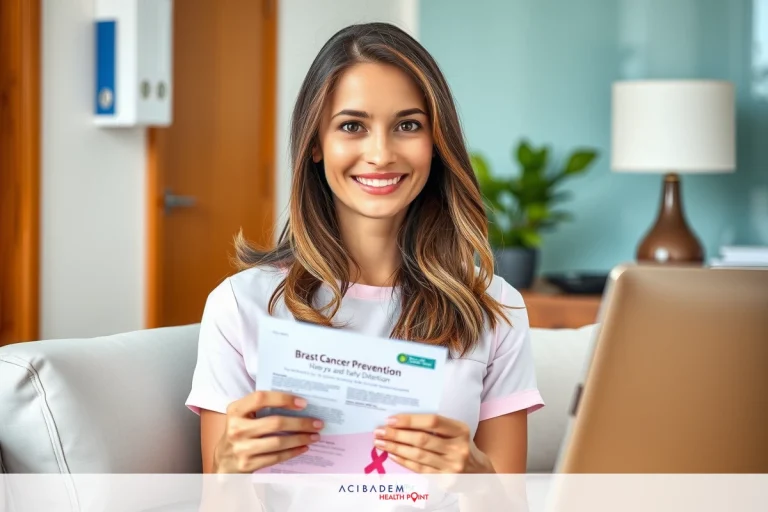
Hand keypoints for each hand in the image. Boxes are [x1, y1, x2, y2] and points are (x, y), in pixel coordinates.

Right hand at [214, 391, 322, 472]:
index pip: (261, 398)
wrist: (223, 459)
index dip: (283, 399)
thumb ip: (261, 406)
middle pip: (275, 423)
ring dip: (300, 438)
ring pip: (278, 442)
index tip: (303, 403)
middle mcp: (236, 428)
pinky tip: (303, 447)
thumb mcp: (243, 415)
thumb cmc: (240, 431)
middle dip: (300, 423)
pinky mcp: (248, 464)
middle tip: (317, 422)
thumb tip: (296, 403)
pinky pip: (276, 457)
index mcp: (235, 410)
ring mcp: (241, 448)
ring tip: (315, 436)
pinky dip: (293, 452)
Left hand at [373, 414, 493, 473]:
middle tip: (379, 431)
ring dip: (396, 448)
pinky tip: (392, 455)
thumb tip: (400, 421)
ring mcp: (452, 465)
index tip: (391, 419)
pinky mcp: (445, 480)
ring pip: (418, 455)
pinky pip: (419, 469)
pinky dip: (403, 461)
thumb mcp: (455, 431)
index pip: (432, 421)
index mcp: (460, 430)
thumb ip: (434, 426)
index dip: (410, 420)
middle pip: (422, 439)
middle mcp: (458, 447)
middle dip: (397, 435)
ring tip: (381, 443)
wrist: (479, 471)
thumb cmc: (460, 445)